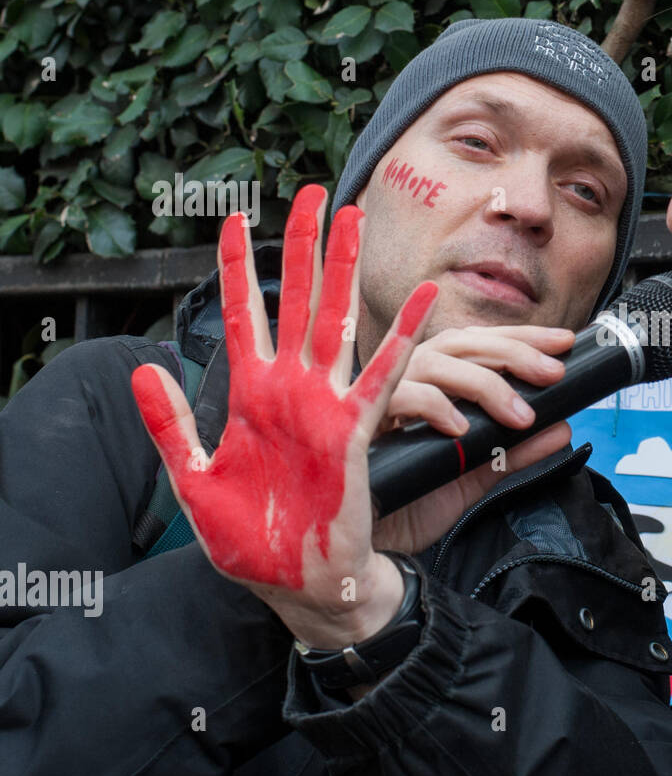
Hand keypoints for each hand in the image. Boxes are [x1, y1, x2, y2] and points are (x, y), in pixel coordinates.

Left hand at [131, 184, 433, 648]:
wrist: (296, 582)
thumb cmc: (248, 541)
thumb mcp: (191, 479)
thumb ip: (169, 423)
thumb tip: (145, 369)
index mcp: (250, 395)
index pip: (243, 316)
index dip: (237, 268)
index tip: (234, 219)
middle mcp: (290, 389)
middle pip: (298, 301)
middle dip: (301, 246)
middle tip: (307, 193)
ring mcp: (324, 404)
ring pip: (337, 321)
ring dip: (344, 270)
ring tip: (351, 219)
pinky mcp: (355, 430)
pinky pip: (383, 374)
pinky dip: (402, 336)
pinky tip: (423, 299)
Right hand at [369, 325, 577, 555]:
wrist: (366, 549)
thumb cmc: (410, 503)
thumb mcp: (473, 477)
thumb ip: (514, 452)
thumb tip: (562, 429)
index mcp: (433, 383)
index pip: (479, 345)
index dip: (521, 338)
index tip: (564, 342)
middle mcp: (406, 379)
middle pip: (461, 344)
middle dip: (513, 352)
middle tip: (553, 373)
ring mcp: (380, 395)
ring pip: (433, 361)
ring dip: (484, 383)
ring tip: (519, 415)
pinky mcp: (360, 420)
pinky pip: (398, 396)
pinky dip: (434, 406)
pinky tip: (462, 428)